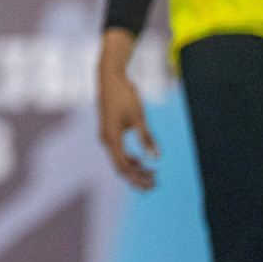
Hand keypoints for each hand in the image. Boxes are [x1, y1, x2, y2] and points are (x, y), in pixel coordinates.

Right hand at [97, 29, 157, 189]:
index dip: (138, 178)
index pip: (124, 166)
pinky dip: (130, 160)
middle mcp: (106, 139)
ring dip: (134, 170)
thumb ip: (147, 137)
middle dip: (137, 178)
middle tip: (156, 184)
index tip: (154, 184)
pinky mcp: (109, 131)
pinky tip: (142, 161)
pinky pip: (117, 152)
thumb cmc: (125, 94)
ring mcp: (106, 136)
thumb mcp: (139, 116)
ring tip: (152, 174)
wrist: (109, 77)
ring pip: (118, 160)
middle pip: (120, 167)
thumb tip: (156, 158)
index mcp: (112, 137)